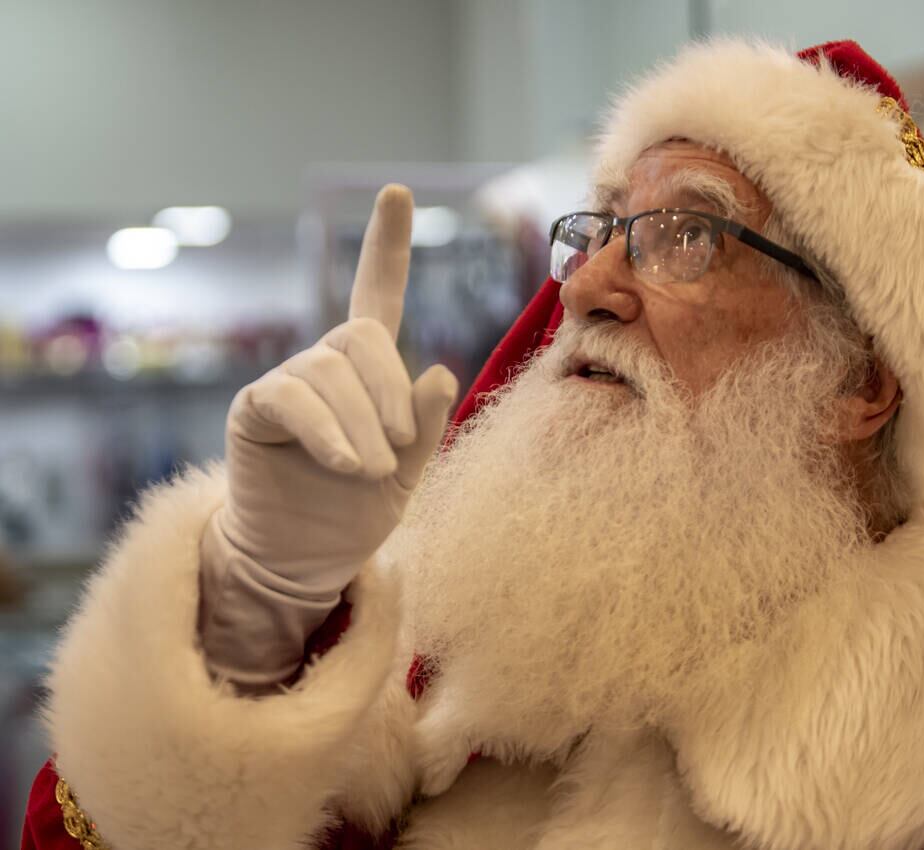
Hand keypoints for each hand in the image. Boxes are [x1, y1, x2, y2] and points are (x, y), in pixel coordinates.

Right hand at [209, 185, 457, 595]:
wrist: (304, 559)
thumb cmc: (357, 511)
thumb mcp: (408, 471)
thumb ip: (423, 424)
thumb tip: (437, 369)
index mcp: (368, 371)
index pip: (378, 295)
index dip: (385, 245)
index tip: (396, 191)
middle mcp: (326, 364)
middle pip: (363, 338)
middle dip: (390, 393)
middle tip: (397, 449)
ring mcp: (287, 382)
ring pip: (330, 371)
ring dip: (362, 425)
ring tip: (370, 472)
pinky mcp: (256, 408)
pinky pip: (293, 398)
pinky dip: (326, 431)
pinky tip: (343, 463)